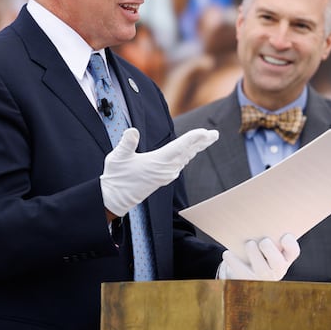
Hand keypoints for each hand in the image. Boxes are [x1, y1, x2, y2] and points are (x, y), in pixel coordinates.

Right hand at [101, 127, 217, 216]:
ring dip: (196, 147)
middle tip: (214, 134)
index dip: (193, 138)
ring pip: (186, 158)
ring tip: (206, 138)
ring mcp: (166, 174)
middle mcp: (166, 169)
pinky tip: (191, 151)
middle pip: (188, 152)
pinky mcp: (164, 177)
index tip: (204, 132)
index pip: (180, 147)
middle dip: (202, 142)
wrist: (116, 198)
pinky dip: (187, 155)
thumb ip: (126, 143)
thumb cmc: (116, 177)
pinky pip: (180, 163)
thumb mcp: (117, 157)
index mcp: (158, 162)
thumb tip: (132, 131)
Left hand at [218, 233, 299, 280]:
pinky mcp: (247, 281)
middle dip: (270, 250)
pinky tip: (228, 253)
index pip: (293, 252)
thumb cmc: (258, 249)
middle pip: (277, 263)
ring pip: (261, 270)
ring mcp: (262, 278)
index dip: (290, 244)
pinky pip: (241, 273)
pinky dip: (233, 261)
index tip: (284, 235)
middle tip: (263, 241)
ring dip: (254, 254)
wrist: (244, 272)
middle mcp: (276, 270)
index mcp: (284, 257)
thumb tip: (258, 203)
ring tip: (249, 244)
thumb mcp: (266, 242)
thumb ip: (267, 230)